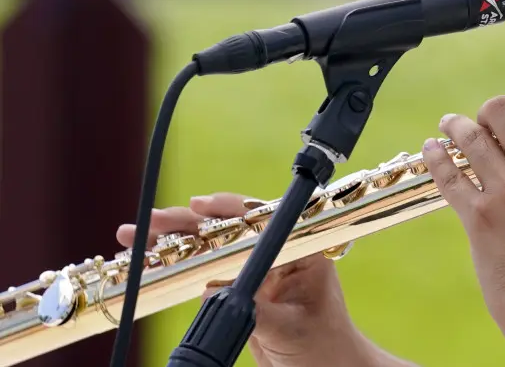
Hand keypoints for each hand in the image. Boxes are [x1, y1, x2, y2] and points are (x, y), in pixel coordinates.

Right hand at [117, 194, 375, 366]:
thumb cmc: (324, 346)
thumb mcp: (291, 328)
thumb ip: (257, 311)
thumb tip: (215, 293)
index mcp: (299, 249)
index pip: (260, 218)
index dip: (226, 209)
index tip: (197, 205)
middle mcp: (276, 254)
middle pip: (227, 230)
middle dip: (185, 224)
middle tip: (146, 222)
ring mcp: (256, 271)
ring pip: (210, 248)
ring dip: (172, 244)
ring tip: (134, 239)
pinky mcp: (240, 291)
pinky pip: (205, 273)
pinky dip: (176, 269)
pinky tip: (148, 266)